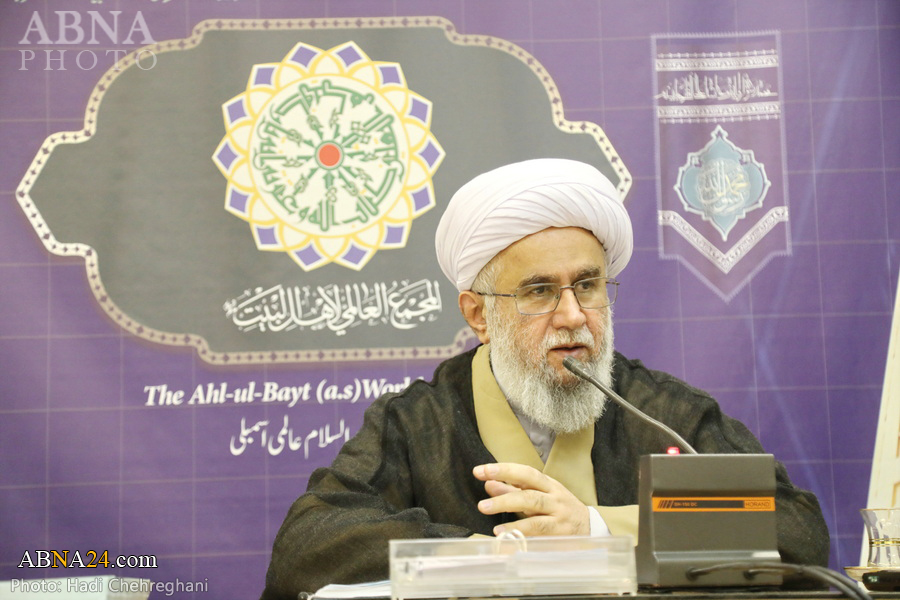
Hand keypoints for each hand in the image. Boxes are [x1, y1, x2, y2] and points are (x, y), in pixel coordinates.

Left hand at [472, 462, 589, 536]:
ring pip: (533, 505)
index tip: (480, 470)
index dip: (503, 470)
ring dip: (507, 506)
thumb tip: (488, 484)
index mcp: (548, 484)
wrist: (591, 529)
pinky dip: (519, 531)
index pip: (525, 472)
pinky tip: (503, 534)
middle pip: (528, 489)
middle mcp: (555, 497)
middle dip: (503, 487)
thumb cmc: (559, 511)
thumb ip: (513, 491)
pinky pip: (538, 530)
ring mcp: (559, 514)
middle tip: (482, 488)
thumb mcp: (538, 498)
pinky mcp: (560, 532)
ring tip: (485, 508)